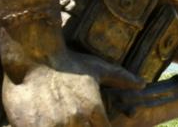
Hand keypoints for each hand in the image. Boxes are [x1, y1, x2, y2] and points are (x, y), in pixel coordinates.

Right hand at [2, 48, 143, 126]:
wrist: (34, 57)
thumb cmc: (69, 62)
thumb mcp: (99, 68)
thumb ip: (122, 79)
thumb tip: (143, 84)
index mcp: (94, 110)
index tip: (97, 124)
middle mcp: (75, 121)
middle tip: (79, 122)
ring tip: (65, 123)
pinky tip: (47, 124)